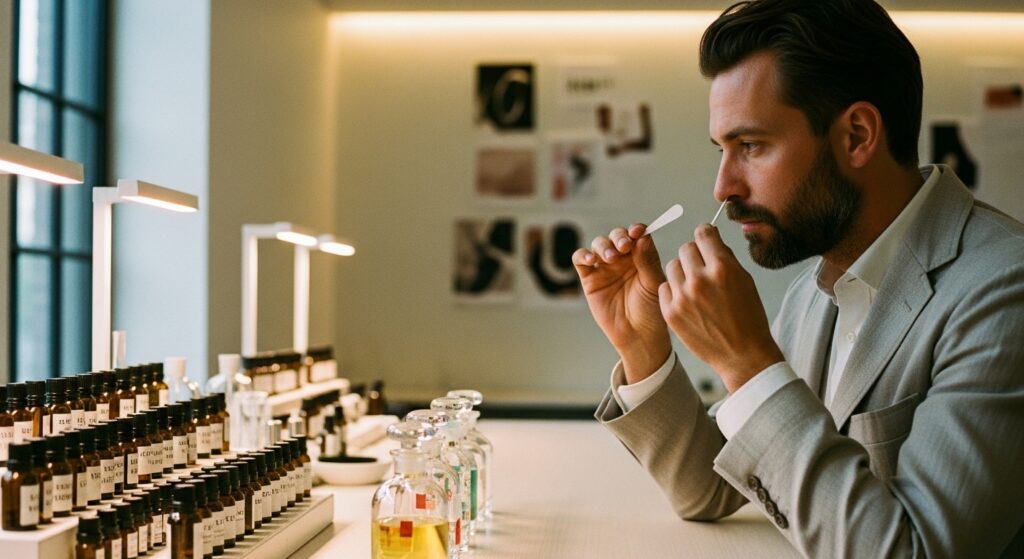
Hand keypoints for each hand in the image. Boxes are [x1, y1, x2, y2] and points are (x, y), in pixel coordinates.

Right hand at [573, 224, 672, 382]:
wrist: (637, 336)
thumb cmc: (651, 311)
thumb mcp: (654, 284)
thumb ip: (648, 260)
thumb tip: (642, 235)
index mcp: (642, 257)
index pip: (637, 235)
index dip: (636, 229)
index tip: (638, 231)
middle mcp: (623, 259)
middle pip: (616, 236)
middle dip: (619, 237)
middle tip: (624, 246)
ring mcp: (605, 268)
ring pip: (599, 244)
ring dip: (604, 246)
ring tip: (611, 258)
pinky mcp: (589, 279)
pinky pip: (581, 260)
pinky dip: (583, 255)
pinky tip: (591, 260)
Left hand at [659, 224, 783, 392]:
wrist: (742, 354)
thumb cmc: (748, 317)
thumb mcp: (744, 280)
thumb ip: (724, 258)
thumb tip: (709, 239)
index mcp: (722, 268)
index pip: (703, 233)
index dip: (706, 236)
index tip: (707, 242)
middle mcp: (700, 280)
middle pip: (685, 248)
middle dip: (695, 255)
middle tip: (703, 269)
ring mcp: (682, 297)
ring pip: (672, 266)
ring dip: (682, 272)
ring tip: (695, 287)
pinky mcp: (670, 312)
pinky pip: (664, 287)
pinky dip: (674, 291)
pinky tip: (688, 301)